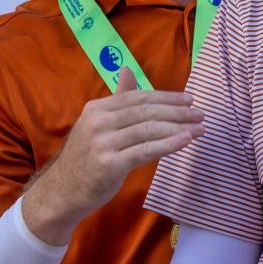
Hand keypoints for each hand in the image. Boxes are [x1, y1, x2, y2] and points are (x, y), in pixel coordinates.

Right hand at [21, 68, 203, 244]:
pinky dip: (168, 144)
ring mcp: (102, 143)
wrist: (62, 193)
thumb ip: (117, 99)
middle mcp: (98, 122)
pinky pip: (145, 150)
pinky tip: (185, 141)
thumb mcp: (98, 125)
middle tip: (200, 114)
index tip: (189, 99)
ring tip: (199, 128)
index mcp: (97, 108)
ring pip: (149, 130)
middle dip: (178, 111)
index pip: (139, 97)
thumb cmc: (85, 158)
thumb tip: (127, 70)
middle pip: (147, 111)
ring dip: (179, 128)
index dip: (166, 97)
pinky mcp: (109, 164)